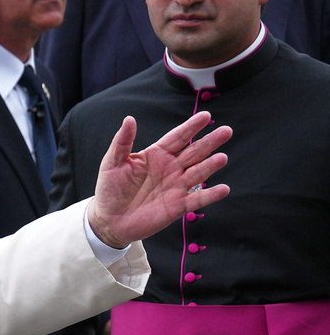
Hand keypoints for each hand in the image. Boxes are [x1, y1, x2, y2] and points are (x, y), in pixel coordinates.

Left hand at [87, 112, 231, 248]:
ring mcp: (176, 186)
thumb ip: (122, 142)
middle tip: (226, 131)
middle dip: (209, 142)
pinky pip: (197, 199)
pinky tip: (223, 189)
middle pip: (194, 152)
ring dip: (210, 166)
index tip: (205, 115)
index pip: (178, 137)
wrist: (109, 219)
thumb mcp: (112, 162)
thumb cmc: (110, 189)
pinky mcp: (178, 206)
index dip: (191, 127)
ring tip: (221, 158)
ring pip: (198, 173)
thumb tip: (129, 119)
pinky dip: (210, 195)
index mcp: (156, 155)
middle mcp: (170, 168)